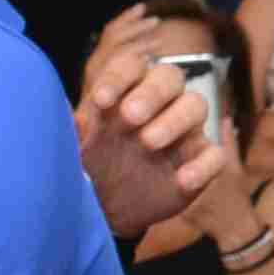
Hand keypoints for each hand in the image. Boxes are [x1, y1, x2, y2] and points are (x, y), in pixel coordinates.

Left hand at [75, 24, 224, 238]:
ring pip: (197, 106)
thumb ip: (69, 128)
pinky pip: (214, 155)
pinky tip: (182, 180)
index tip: (101, 101)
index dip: (120, 77)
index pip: (132, 65)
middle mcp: (158, 105)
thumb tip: (59, 107)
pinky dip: (203, 165)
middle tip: (130, 117)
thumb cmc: (92, 167)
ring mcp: (183, 132)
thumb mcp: (73, 148)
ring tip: (148, 143)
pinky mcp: (200, 162)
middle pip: (170, 76)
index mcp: (126, 92)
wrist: (109, 210)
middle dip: (152, 92)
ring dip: (175, 120)